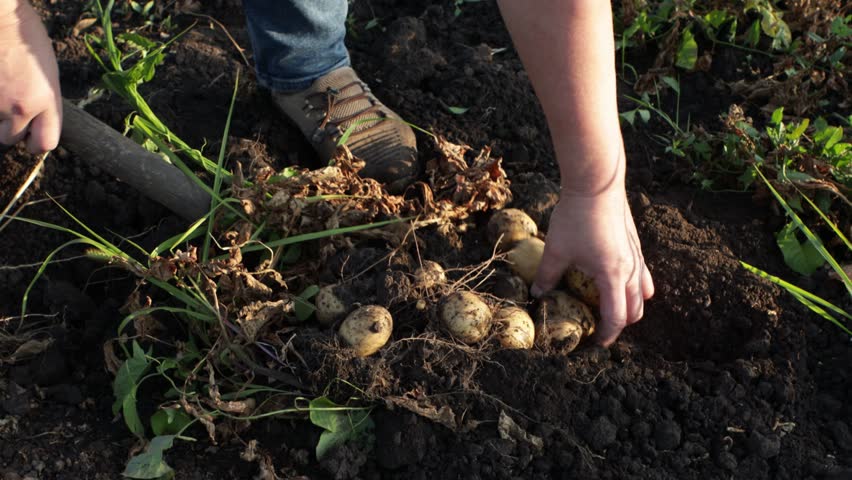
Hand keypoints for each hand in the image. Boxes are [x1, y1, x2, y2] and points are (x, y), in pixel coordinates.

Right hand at [0, 1, 61, 152]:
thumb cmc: (25, 35)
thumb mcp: (47, 71)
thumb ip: (44, 99)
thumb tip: (38, 119)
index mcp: (46, 99)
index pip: (45, 143)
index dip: (36, 143)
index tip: (32, 138)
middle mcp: (21, 106)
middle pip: (12, 138)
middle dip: (10, 129)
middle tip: (7, 110)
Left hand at [531, 177, 653, 346]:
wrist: (597, 184)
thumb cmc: (575, 218)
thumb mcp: (556, 250)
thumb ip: (547, 276)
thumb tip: (536, 294)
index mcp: (612, 277)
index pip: (616, 317)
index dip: (608, 335)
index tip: (597, 343)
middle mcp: (630, 270)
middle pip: (635, 309)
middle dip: (621, 323)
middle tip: (602, 327)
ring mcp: (636, 256)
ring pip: (643, 292)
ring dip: (632, 305)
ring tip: (613, 307)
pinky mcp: (635, 243)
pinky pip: (642, 273)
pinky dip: (636, 285)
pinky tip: (618, 279)